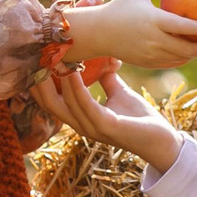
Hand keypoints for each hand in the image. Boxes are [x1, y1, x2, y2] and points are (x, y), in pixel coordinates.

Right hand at [36, 66, 181, 171]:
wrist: (162, 140)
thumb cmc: (139, 118)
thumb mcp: (119, 93)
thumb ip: (106, 78)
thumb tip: (102, 58)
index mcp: (81, 117)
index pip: (51, 100)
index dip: (40, 81)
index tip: (36, 58)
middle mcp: (81, 125)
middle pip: (49, 104)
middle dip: (39, 81)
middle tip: (35, 57)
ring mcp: (92, 128)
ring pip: (64, 104)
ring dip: (57, 80)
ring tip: (51, 59)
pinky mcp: (107, 128)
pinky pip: (86, 106)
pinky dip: (77, 89)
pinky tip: (73, 72)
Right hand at [66, 0, 196, 69]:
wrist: (98, 32)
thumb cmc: (120, 7)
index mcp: (153, 21)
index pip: (182, 27)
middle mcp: (153, 40)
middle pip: (186, 49)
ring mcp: (150, 54)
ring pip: (180, 58)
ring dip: (196, 55)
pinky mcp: (147, 63)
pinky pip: (170, 63)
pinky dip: (182, 58)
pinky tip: (190, 52)